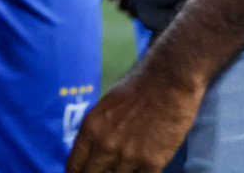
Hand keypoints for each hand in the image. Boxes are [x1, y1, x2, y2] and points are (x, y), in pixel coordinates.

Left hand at [67, 56, 204, 172]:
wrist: (169, 79)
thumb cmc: (139, 86)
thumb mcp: (107, 105)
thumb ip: (99, 129)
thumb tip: (95, 148)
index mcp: (91, 128)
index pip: (74, 164)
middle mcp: (105, 145)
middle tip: (104, 171)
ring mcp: (128, 156)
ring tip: (128, 164)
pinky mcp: (152, 162)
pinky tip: (145, 166)